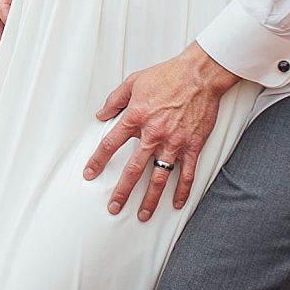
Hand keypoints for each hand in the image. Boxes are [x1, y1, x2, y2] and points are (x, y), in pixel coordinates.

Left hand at [84, 44, 239, 220]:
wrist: (199, 75)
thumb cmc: (167, 75)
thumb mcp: (134, 82)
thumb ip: (115, 100)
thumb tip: (101, 114)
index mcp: (136, 117)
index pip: (111, 144)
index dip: (98, 161)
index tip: (90, 174)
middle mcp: (153, 134)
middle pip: (133, 169)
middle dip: (122, 191)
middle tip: (114, 207)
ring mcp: (174, 142)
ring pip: (159, 177)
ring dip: (150, 199)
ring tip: (142, 215)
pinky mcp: (192, 146)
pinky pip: (186, 173)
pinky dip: (181, 190)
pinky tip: (176, 203)